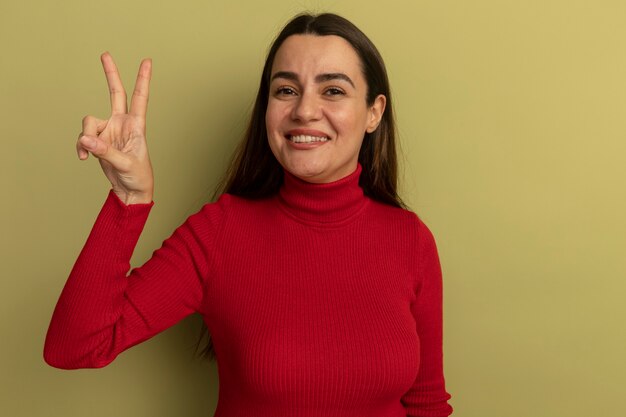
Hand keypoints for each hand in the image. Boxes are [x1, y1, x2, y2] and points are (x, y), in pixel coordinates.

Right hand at [77, 52, 153, 204]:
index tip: (147, 61)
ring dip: (86, 137)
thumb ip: (105, 151)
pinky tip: (83, 157)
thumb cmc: (138, 177)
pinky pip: (83, 137)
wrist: (130, 190)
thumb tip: (85, 139)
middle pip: (115, 93)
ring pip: (89, 122)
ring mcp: (109, 131)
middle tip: (105, 54)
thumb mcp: (125, 164)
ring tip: (88, 153)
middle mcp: (122, 123)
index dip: (143, 79)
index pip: (140, 98)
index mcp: (136, 125)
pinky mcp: (98, 140)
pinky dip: (81, 146)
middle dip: (110, 74)